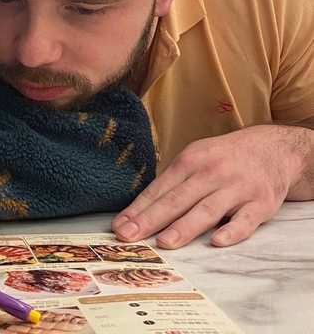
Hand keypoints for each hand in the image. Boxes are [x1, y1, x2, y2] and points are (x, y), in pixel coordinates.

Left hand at [112, 124, 313, 248]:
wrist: (270, 148)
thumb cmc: (223, 158)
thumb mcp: (196, 158)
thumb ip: (173, 183)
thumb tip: (141, 209)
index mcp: (190, 161)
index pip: (159, 188)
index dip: (138, 208)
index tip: (119, 226)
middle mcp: (211, 173)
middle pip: (177, 199)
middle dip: (151, 219)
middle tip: (130, 236)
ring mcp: (236, 188)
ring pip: (207, 209)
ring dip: (185, 227)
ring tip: (164, 242)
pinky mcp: (260, 202)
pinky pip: (245, 219)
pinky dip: (232, 230)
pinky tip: (217, 241)